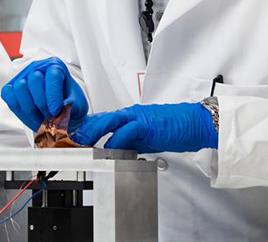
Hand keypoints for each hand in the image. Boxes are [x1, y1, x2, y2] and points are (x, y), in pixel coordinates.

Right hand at [1, 57, 88, 131]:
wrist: (62, 111)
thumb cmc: (69, 105)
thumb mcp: (77, 106)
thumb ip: (70, 107)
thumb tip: (60, 110)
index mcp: (56, 66)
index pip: (52, 76)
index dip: (53, 95)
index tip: (56, 110)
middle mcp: (38, 67)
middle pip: (34, 80)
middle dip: (42, 104)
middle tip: (49, 117)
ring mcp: (23, 76)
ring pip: (20, 87)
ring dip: (29, 108)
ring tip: (40, 118)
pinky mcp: (12, 87)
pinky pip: (7, 94)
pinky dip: (16, 106)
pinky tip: (28, 115)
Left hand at [72, 102, 217, 152]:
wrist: (196, 122)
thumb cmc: (176, 129)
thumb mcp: (148, 139)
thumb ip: (132, 143)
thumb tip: (118, 153)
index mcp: (130, 117)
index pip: (103, 121)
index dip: (87, 128)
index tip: (74, 138)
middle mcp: (131, 114)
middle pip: (102, 118)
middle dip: (85, 129)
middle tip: (71, 139)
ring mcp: (139, 117)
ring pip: (111, 119)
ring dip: (95, 131)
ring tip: (83, 141)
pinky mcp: (149, 124)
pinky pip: (129, 130)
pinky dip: (118, 138)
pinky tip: (110, 147)